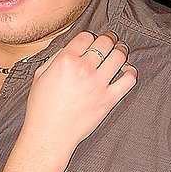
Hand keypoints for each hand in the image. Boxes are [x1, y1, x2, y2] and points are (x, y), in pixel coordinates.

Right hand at [25, 31, 135, 150]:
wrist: (50, 134)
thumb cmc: (41, 107)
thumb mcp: (40, 75)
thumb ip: (55, 58)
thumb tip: (71, 48)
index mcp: (65, 60)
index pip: (85, 37)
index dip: (89, 37)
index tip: (90, 42)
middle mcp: (83, 69)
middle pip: (104, 42)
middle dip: (108, 38)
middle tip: (110, 39)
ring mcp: (98, 84)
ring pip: (119, 56)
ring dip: (121, 49)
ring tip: (120, 50)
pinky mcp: (109, 99)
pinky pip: (129, 79)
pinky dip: (131, 71)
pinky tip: (126, 71)